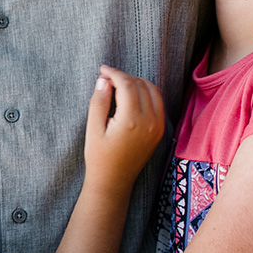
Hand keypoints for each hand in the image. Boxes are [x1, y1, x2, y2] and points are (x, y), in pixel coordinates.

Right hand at [83, 66, 164, 194]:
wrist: (114, 181)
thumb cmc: (99, 157)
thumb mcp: (93, 129)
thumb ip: (98, 102)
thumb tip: (103, 80)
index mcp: (131, 120)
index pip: (127, 84)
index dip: (114, 73)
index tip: (102, 70)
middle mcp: (149, 122)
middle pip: (140, 84)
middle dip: (124, 77)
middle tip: (107, 79)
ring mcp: (158, 127)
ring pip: (152, 90)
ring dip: (136, 83)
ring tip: (118, 85)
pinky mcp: (160, 131)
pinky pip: (158, 102)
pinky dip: (146, 93)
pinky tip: (131, 95)